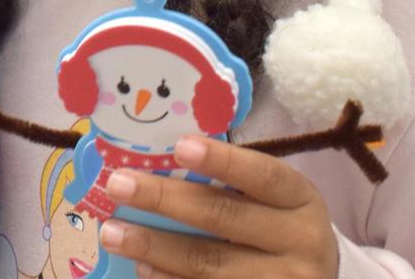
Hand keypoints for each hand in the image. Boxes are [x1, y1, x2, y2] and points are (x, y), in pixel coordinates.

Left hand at [98, 135, 337, 278]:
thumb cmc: (280, 228)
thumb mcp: (275, 202)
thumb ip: (234, 185)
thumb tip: (160, 164)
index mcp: (301, 200)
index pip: (263, 176)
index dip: (223, 161)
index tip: (180, 147)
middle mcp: (299, 242)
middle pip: (225, 218)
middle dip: (165, 200)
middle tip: (117, 185)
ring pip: (209, 264)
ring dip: (154, 247)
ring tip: (112, 232)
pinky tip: (142, 268)